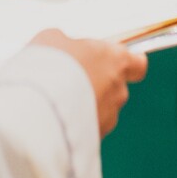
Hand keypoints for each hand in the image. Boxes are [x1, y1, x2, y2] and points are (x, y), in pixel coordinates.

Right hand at [31, 30, 147, 136]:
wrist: (38, 108)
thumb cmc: (49, 67)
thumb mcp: (54, 39)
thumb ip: (69, 44)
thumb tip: (67, 49)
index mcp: (116, 60)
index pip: (138, 64)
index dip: (128, 63)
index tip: (112, 61)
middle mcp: (118, 90)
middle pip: (116, 86)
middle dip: (98, 83)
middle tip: (71, 78)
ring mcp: (108, 117)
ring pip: (102, 108)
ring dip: (87, 105)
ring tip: (59, 100)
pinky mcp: (95, 138)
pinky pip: (89, 127)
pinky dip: (78, 123)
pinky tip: (57, 116)